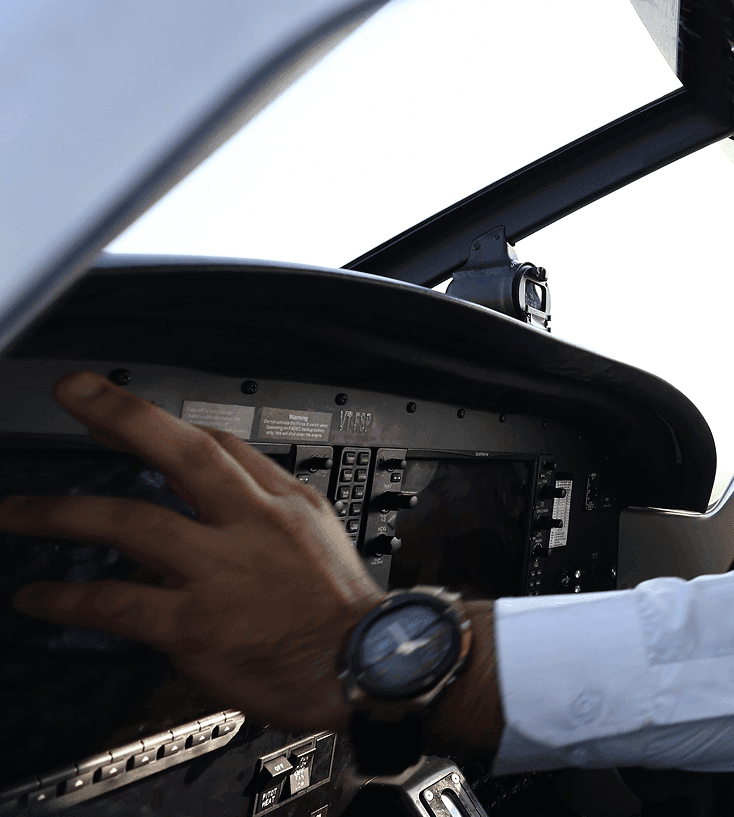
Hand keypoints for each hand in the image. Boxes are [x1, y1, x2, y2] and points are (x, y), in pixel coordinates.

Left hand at [0, 372, 384, 731]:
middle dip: (123, 416)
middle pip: (183, 454)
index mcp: (286, 503)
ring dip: (62, 513)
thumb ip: (261, 520)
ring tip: (16, 510)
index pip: (221, 444)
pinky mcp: (198, 624)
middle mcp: (253, 526)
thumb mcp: (319, 541)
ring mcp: (223, 571)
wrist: (372, 667)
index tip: (117, 416)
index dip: (162, 425)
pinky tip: (37, 594)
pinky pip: (117, 603)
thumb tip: (205, 514)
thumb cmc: (346, 616)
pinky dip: (69, 597)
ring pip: (132, 523)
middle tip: (74, 392)